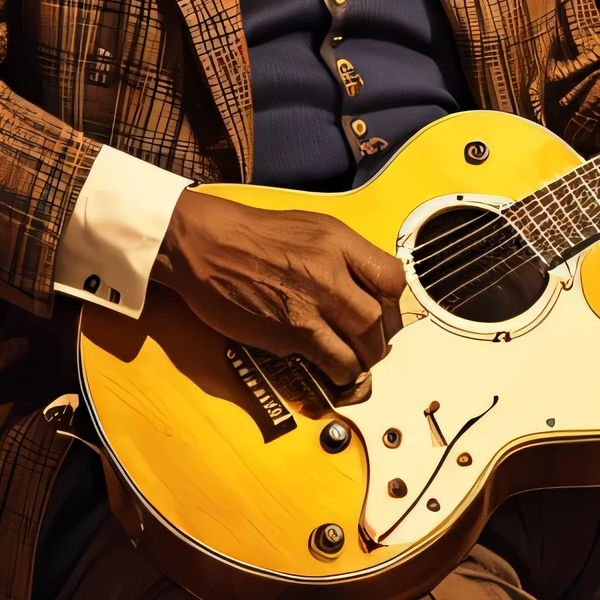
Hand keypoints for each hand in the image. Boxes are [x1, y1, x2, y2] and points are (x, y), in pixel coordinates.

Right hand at [153, 190, 405, 384]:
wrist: (205, 245)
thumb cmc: (250, 235)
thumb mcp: (309, 227)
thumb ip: (342, 254)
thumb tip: (366, 286)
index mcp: (337, 241)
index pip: (393, 278)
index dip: (394, 302)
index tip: (385, 312)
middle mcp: (331, 272)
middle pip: (380, 318)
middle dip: (380, 339)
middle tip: (371, 344)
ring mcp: (311, 305)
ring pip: (361, 346)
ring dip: (362, 360)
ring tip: (353, 361)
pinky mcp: (290, 333)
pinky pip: (331, 361)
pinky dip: (338, 371)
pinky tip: (332, 370)